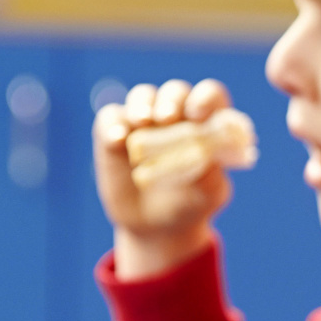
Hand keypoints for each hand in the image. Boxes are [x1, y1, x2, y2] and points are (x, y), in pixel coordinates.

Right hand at [95, 79, 235, 279]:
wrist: (158, 227)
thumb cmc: (193, 202)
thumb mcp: (208, 193)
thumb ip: (210, 172)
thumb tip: (206, 154)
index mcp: (207, 122)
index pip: (210, 97)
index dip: (206, 99)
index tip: (199, 114)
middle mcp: (176, 114)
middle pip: (175, 92)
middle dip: (172, 100)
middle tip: (168, 117)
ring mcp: (143, 122)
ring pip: (142, 97)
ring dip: (142, 104)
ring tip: (143, 121)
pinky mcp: (113, 134)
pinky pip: (110, 118)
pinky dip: (113, 124)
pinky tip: (118, 139)